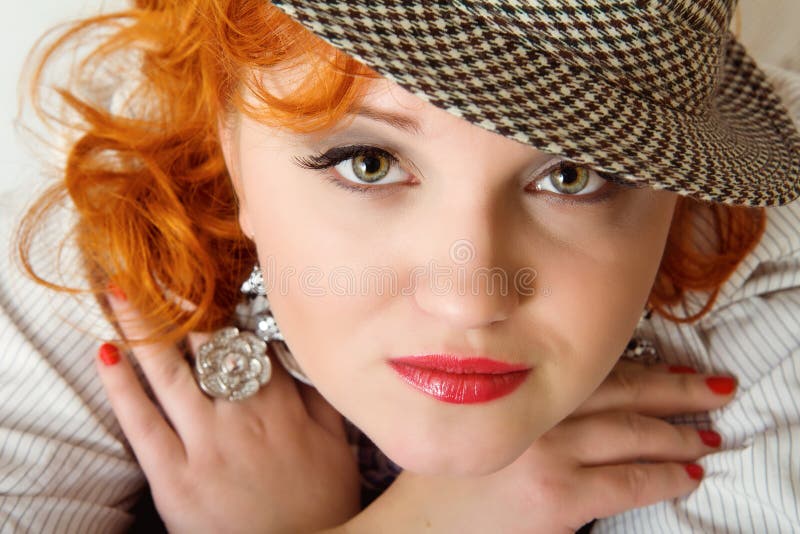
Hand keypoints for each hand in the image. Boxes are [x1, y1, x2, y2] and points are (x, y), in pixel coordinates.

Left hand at [95, 291, 359, 533]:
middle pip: (206, 346)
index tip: (209, 279)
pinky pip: (141, 424)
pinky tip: (106, 354)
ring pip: (169, 373)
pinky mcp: (174, 478)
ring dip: (141, 328)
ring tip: (120, 291)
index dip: (227, 308)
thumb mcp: (338, 446)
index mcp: (282, 403)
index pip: (250, 341)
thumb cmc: (321, 504)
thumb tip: (305, 353)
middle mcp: (241, 414)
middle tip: (159, 267)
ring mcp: (204, 444)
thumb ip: (323, 396)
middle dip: (181, 303)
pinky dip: (121, 388)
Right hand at [342, 359, 735, 533]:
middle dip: (678, 389)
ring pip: (634, 433)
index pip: (594, 368)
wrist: (416, 527)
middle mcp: (535, 410)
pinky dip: (666, 476)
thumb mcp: (480, 423)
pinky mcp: (560, 498)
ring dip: (680, 433)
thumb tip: (585, 402)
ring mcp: (550, 454)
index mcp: (515, 387)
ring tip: (707, 433)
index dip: (642, 365)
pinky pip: (631, 482)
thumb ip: (524, 404)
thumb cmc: (443, 479)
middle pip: (624, 391)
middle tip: (715, 387)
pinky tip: (687, 475)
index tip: (674, 364)